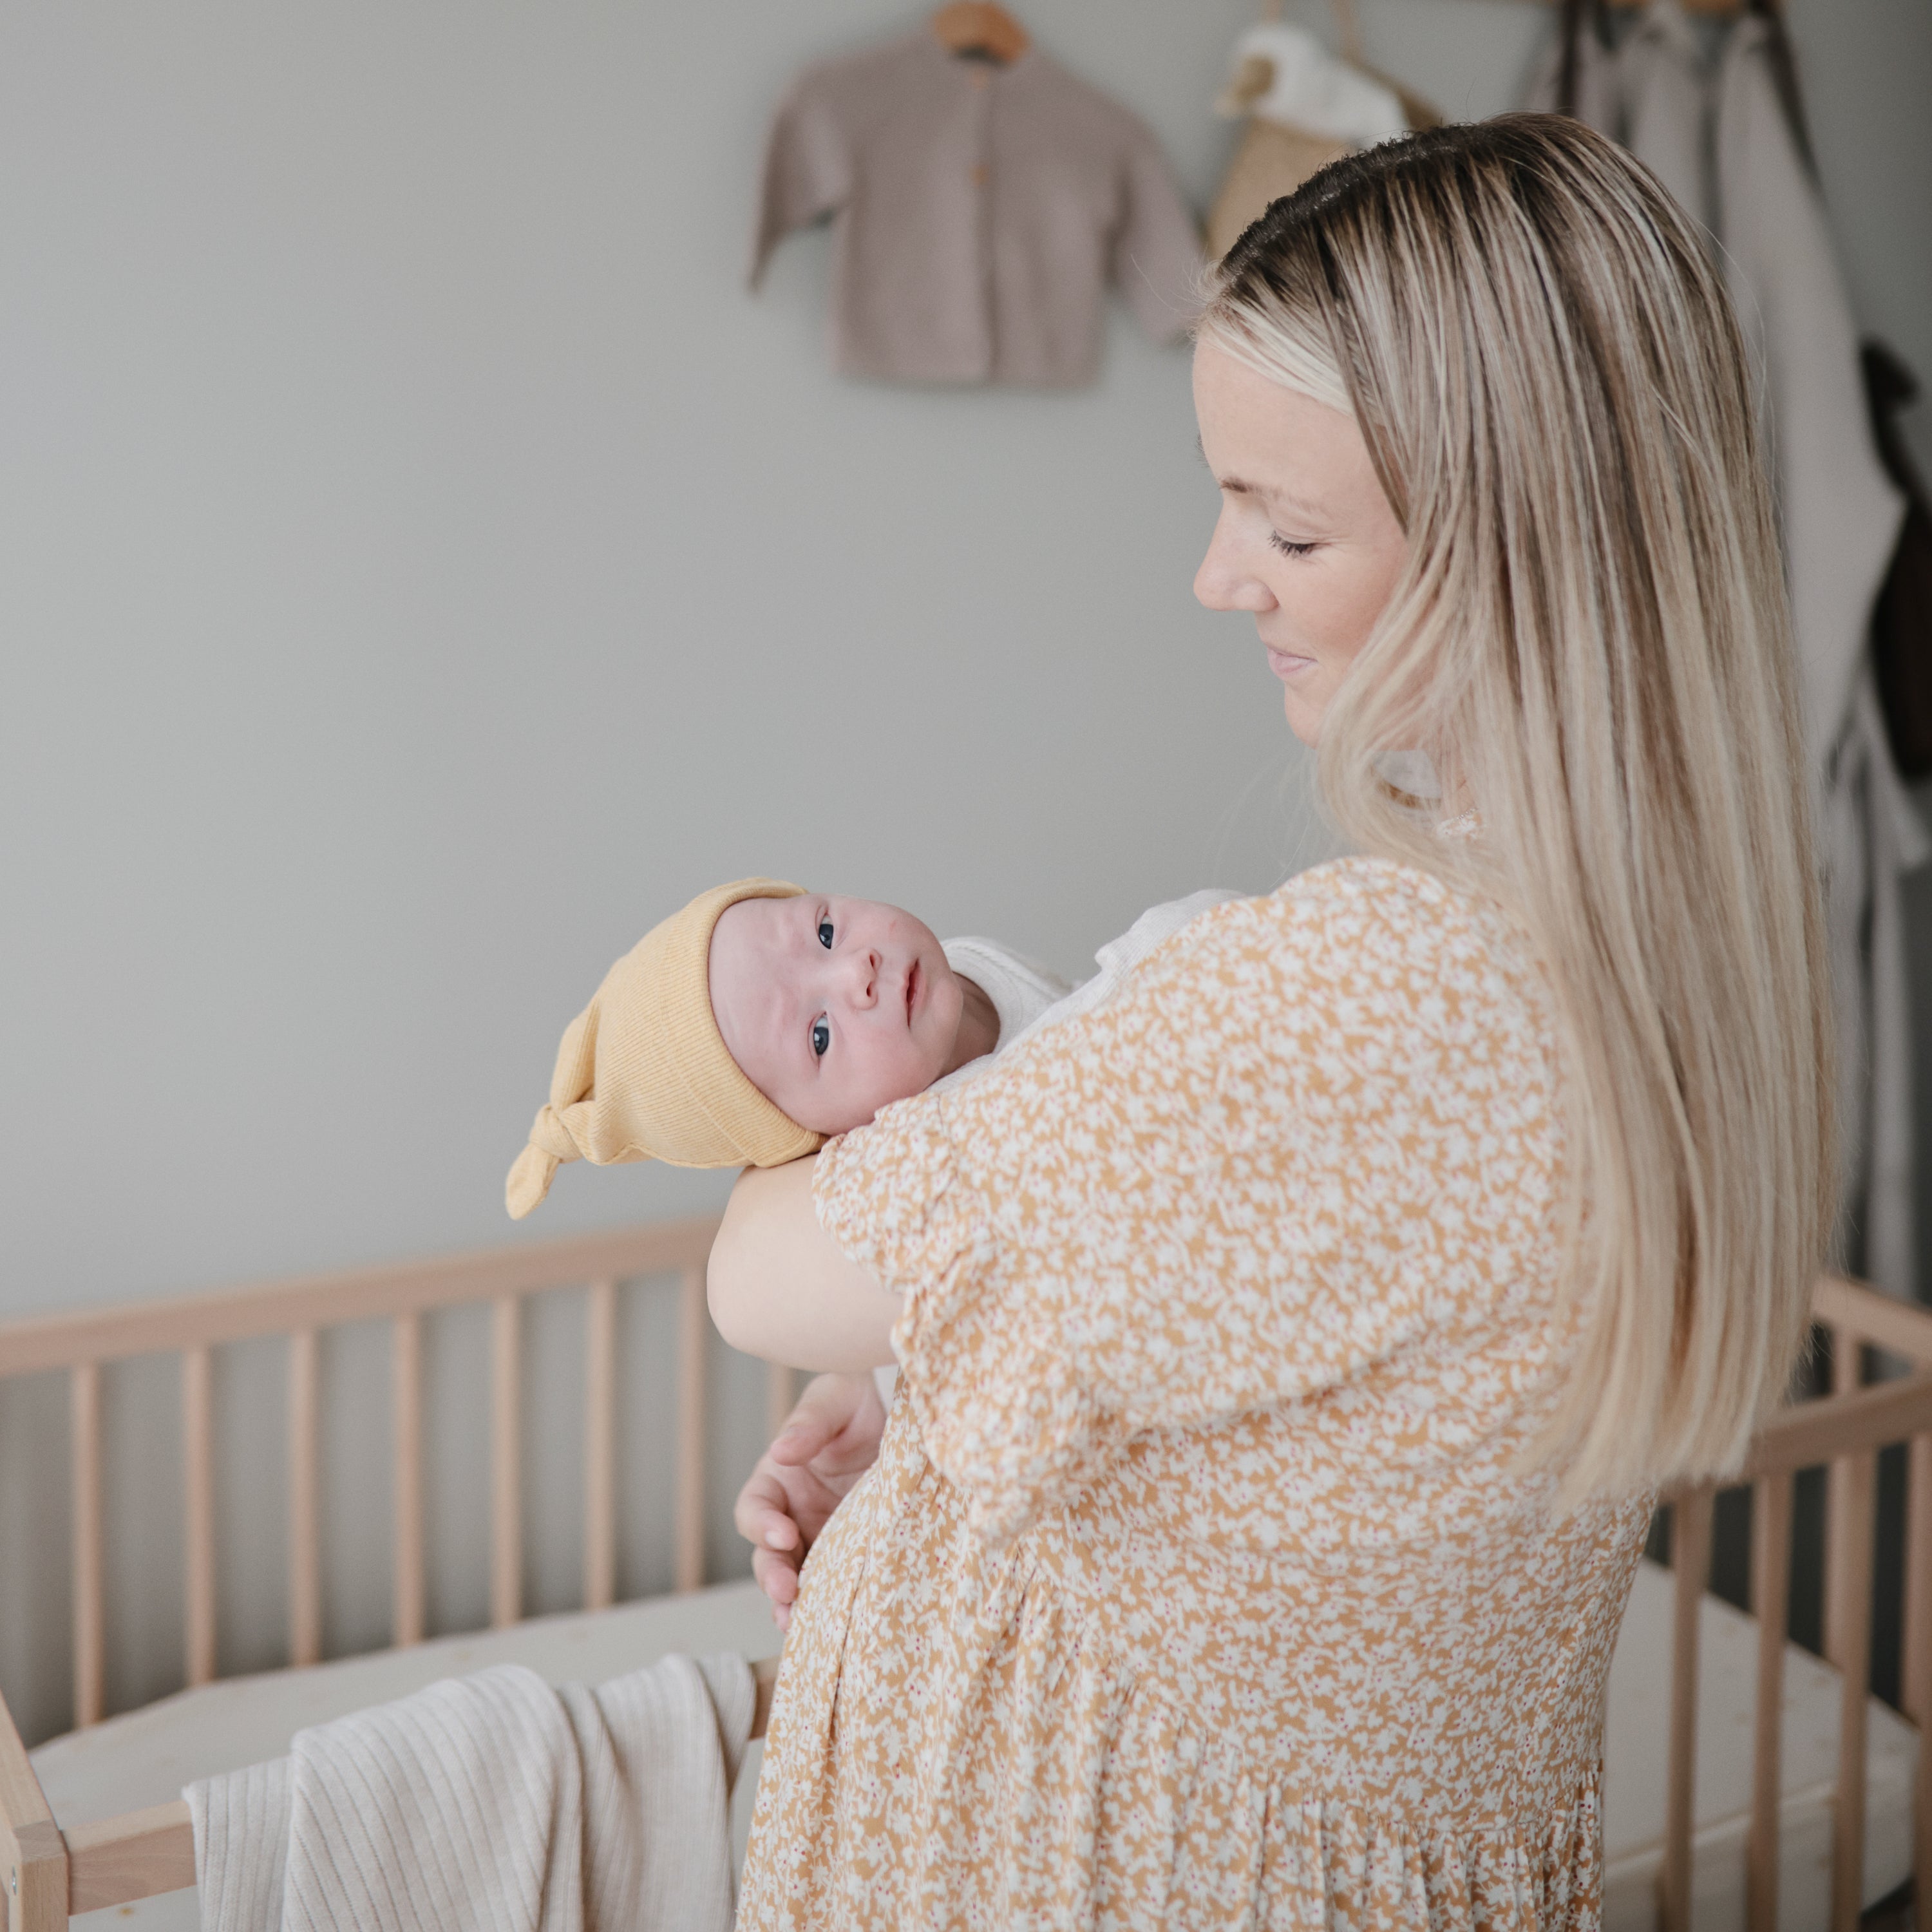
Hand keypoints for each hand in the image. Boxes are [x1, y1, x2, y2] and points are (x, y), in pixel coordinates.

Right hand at [734, 1371, 887, 1630]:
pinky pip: (835, 1583)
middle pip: (768, 1554)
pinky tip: (831, 1623)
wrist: (902, 1407)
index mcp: (779, 1479)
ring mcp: (822, 1536)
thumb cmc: (858, 1398)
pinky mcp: (854, 1552)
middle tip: (787, 1590)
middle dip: (773, 1574)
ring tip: (797, 1622)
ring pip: (797, 1578)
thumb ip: (808, 1425)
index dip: (761, 1525)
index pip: (754, 1509)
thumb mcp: (832, 1402)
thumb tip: (781, 1452)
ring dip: (793, 1602)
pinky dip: (828, 1604)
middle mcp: (794, 1514)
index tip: (783, 1532)